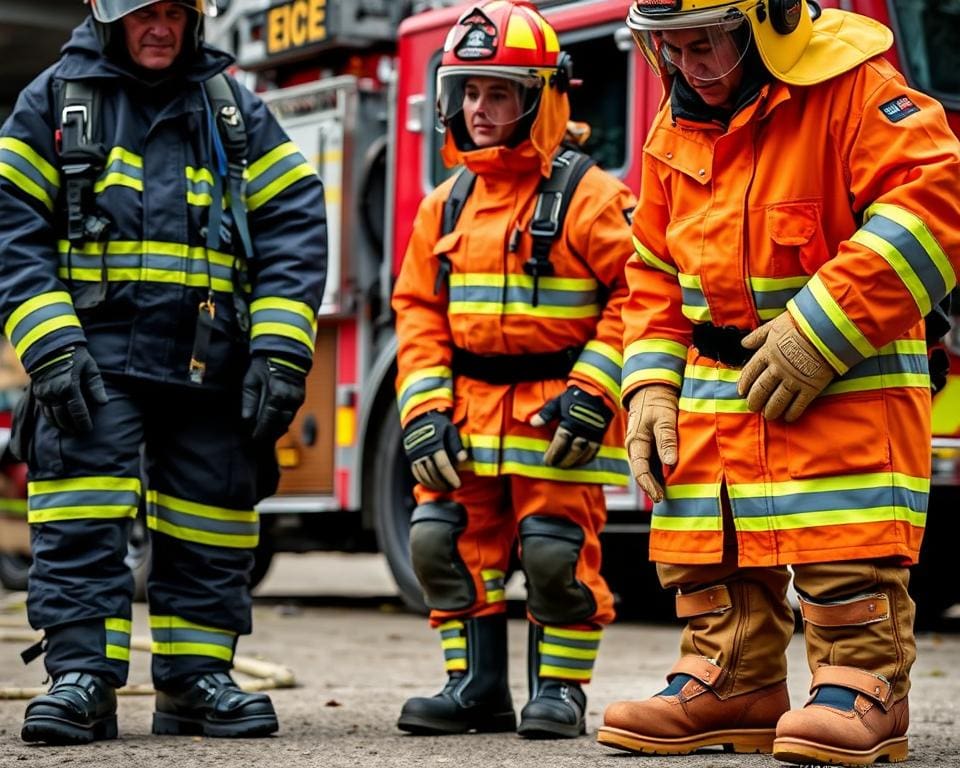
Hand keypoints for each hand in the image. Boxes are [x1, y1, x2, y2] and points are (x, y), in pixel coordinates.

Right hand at [30, 346, 107, 434]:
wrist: (49, 346)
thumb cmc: (74, 356)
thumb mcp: (90, 368)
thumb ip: (96, 387)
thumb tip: (103, 403)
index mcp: (69, 386)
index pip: (77, 410)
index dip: (83, 422)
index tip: (88, 429)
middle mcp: (54, 392)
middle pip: (63, 416)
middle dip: (72, 426)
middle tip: (80, 432)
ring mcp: (44, 393)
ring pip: (52, 416)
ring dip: (61, 425)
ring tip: (70, 430)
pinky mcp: (37, 393)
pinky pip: (44, 410)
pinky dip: (51, 419)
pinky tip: (58, 423)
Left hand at [241, 356, 306, 442]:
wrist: (284, 352)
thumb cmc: (265, 364)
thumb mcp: (251, 380)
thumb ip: (249, 400)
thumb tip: (247, 418)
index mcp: (277, 394)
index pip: (268, 419)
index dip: (261, 430)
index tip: (255, 437)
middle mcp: (290, 399)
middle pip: (280, 423)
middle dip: (270, 432)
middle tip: (260, 437)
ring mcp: (298, 398)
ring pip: (288, 420)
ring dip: (278, 427)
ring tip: (268, 432)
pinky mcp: (301, 398)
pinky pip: (292, 413)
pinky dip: (284, 419)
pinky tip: (276, 422)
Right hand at [402, 410, 466, 490]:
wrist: (419, 417)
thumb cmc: (438, 423)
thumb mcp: (450, 430)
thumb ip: (456, 445)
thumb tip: (463, 459)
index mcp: (435, 444)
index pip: (443, 466)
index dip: (451, 477)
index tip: (458, 484)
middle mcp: (424, 451)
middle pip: (434, 473)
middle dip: (444, 483)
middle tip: (452, 488)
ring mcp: (416, 455)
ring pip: (425, 475)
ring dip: (435, 484)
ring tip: (444, 488)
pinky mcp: (411, 457)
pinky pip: (417, 473)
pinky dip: (424, 481)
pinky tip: (432, 484)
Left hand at [530, 385, 612, 467]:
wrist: (597, 392)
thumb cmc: (575, 396)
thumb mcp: (558, 402)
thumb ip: (546, 414)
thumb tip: (533, 423)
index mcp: (570, 422)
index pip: (560, 442)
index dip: (553, 453)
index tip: (547, 461)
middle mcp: (582, 430)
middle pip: (572, 451)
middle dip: (563, 460)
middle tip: (555, 465)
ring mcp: (593, 434)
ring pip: (584, 453)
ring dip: (574, 462)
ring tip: (566, 466)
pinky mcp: (600, 435)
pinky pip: (594, 451)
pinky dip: (587, 458)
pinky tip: (580, 461)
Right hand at [624, 384, 677, 502]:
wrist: (652, 390)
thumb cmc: (657, 403)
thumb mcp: (664, 419)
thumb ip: (666, 440)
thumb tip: (669, 462)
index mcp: (635, 442)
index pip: (640, 469)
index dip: (648, 484)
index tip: (658, 496)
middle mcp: (635, 448)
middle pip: (641, 472)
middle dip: (650, 487)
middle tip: (661, 499)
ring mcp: (640, 448)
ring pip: (646, 469)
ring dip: (654, 482)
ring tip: (664, 495)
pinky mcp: (648, 446)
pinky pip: (651, 463)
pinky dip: (658, 473)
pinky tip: (667, 481)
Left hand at [737, 312, 833, 421]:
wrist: (827, 329)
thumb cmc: (801, 323)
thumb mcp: (774, 325)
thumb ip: (758, 335)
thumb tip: (743, 343)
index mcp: (767, 353)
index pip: (750, 373)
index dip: (744, 384)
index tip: (741, 392)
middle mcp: (777, 369)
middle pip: (760, 390)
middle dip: (754, 401)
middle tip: (753, 407)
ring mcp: (793, 379)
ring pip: (777, 401)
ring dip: (770, 410)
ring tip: (768, 415)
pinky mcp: (810, 387)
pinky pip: (798, 405)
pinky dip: (792, 413)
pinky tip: (788, 418)